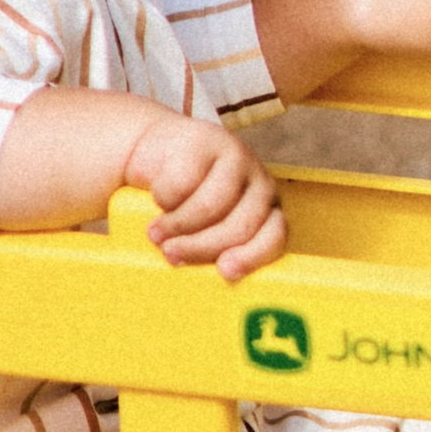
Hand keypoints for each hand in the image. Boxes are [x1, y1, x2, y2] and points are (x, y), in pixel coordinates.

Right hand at [123, 110, 287, 281]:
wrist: (159, 150)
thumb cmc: (186, 203)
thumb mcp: (206, 228)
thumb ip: (216, 251)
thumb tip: (211, 294)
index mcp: (268, 211)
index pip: (274, 236)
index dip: (252, 256)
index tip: (224, 272)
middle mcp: (260, 183)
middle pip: (240, 225)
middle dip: (202, 246)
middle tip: (172, 255)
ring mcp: (236, 156)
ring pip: (211, 206)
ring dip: (177, 225)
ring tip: (155, 233)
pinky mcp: (207, 137)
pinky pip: (183, 180)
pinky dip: (164, 196)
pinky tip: (157, 199)